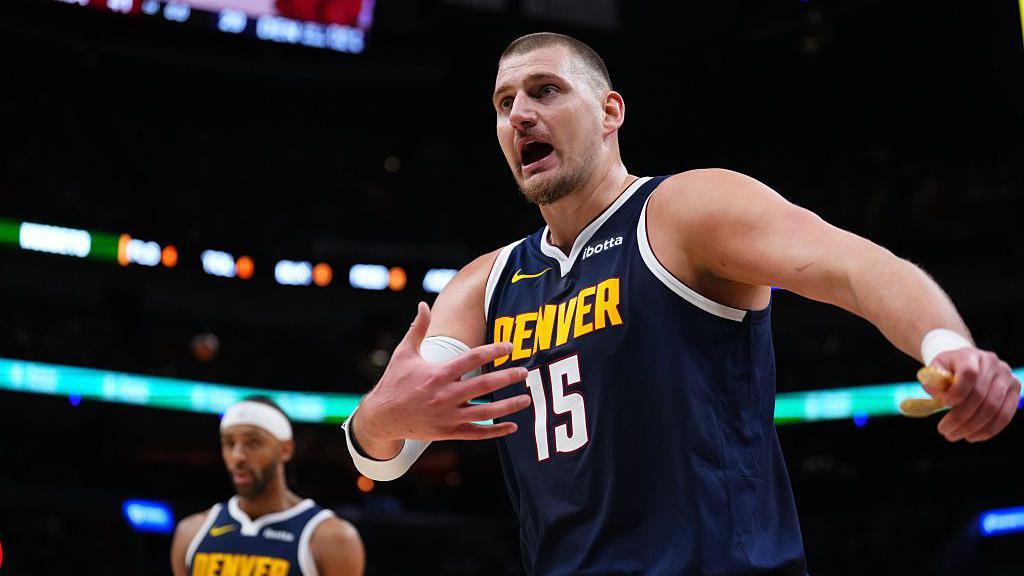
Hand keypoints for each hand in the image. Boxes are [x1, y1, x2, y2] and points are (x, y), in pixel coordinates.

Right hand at [354, 302, 530, 455]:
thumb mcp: (404, 353)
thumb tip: (423, 305)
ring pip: (485, 413)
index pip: (472, 359)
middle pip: (484, 385)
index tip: (510, 347)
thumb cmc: (394, 382)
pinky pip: (477, 434)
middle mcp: (445, 395)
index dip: (493, 350)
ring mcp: (448, 416)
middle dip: (507, 378)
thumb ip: (417, 329)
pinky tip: (512, 426)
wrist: (381, 418)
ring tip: (526, 399)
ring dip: (508, 406)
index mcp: (438, 374)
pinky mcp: (448, 433)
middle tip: (524, 372)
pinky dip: (496, 431)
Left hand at [922, 348, 1020, 441]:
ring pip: (993, 408)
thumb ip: (933, 382)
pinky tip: (972, 436)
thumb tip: (938, 396)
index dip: (957, 391)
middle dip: (960, 418)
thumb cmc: (948, 370)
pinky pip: (1005, 416)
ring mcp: (1006, 377)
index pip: (969, 373)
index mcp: (970, 355)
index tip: (944, 404)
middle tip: (944, 431)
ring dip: (972, 427)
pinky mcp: (1015, 391)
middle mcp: (992, 363)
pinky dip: (988, 430)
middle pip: (980, 395)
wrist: (966, 364)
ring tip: (955, 435)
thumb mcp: (935, 371)